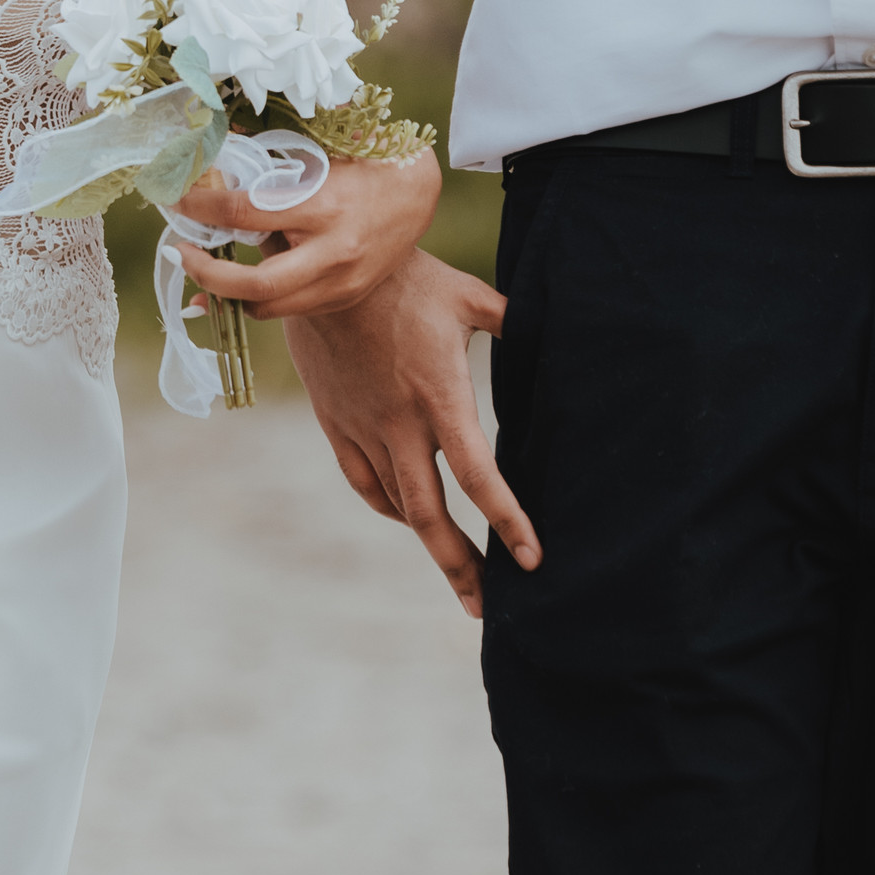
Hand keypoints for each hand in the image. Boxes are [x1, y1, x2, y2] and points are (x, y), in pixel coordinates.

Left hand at [173, 142, 442, 318]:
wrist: (418, 195)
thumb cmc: (363, 163)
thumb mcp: (319, 149)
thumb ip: (271, 152)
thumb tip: (216, 140)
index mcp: (322, 207)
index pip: (242, 213)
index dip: (198, 207)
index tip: (173, 198)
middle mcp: (331, 254)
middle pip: (253, 286)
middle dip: (204, 273)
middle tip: (177, 250)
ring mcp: (338, 284)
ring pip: (266, 308)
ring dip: (224, 292)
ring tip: (201, 265)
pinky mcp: (341, 298)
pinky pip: (286, 310)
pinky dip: (253, 300)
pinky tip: (233, 283)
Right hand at [283, 249, 533, 617]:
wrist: (320, 268)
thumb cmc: (404, 275)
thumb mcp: (468, 296)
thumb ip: (512, 322)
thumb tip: (554, 329)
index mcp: (440, 395)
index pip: (479, 475)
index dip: (507, 521)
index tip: (531, 559)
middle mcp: (400, 422)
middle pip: (430, 515)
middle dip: (460, 566)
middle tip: (486, 606)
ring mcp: (363, 427)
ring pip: (396, 504)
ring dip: (428, 540)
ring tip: (458, 569)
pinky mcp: (337, 422)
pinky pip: (365, 481)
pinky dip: (389, 505)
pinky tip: (407, 515)